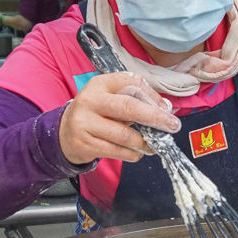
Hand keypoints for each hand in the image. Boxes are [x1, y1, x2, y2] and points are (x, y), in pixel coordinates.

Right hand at [59, 73, 179, 164]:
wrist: (65, 134)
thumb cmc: (96, 115)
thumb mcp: (110, 100)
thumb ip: (134, 100)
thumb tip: (165, 110)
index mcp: (100, 84)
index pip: (132, 83)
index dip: (153, 96)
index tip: (167, 109)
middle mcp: (90, 100)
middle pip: (129, 107)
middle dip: (155, 118)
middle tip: (173, 126)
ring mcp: (85, 123)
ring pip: (125, 135)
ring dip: (145, 142)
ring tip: (153, 145)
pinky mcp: (85, 143)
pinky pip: (117, 151)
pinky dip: (132, 154)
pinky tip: (136, 153)